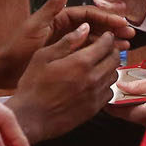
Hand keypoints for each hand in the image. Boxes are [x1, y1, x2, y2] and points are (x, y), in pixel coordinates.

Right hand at [9, 22, 122, 141]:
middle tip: (105, 49)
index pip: (106, 44)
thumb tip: (85, 28)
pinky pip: (109, 92)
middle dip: (112, 50)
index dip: (108, 37)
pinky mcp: (94, 109)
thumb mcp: (43, 57)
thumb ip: (67, 41)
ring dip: (110, 67)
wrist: (30, 118)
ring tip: (99, 65)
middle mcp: (92, 78)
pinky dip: (106, 85)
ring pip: (114, 75)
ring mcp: (95, 95)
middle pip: (114, 59)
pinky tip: (95, 83)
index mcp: (80, 62)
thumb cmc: (33, 86)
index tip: (105, 36)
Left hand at [106, 70, 145, 123]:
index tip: (103, 92)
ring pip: (133, 114)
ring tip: (127, 86)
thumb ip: (138, 85)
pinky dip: (138, 104)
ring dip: (128, 102)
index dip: (108, 103)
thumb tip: (120, 85)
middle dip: (118, 101)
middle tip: (113, 86)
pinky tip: (142, 93)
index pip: (118, 112)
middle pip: (124, 113)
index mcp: (145, 113)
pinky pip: (142, 114)